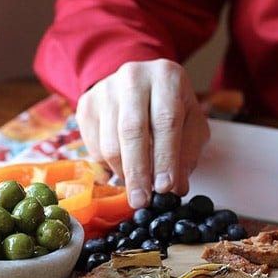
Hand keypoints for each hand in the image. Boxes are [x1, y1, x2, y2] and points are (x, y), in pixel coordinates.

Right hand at [75, 58, 208, 208]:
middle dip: (138, 172)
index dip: (165, 157)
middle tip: (141, 200)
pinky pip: (94, 146)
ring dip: (124, 172)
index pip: (165, 121)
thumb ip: (187, 153)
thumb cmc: (169, 106)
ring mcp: (105, 90)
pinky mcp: (87, 105)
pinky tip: (122, 166)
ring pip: (110, 142)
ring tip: (136, 185)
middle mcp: (133, 78)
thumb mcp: (190, 124)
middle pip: (132, 131)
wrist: (138, 83)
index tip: (165, 187)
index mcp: (166, 77)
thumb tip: (176, 187)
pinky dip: (108, 165)